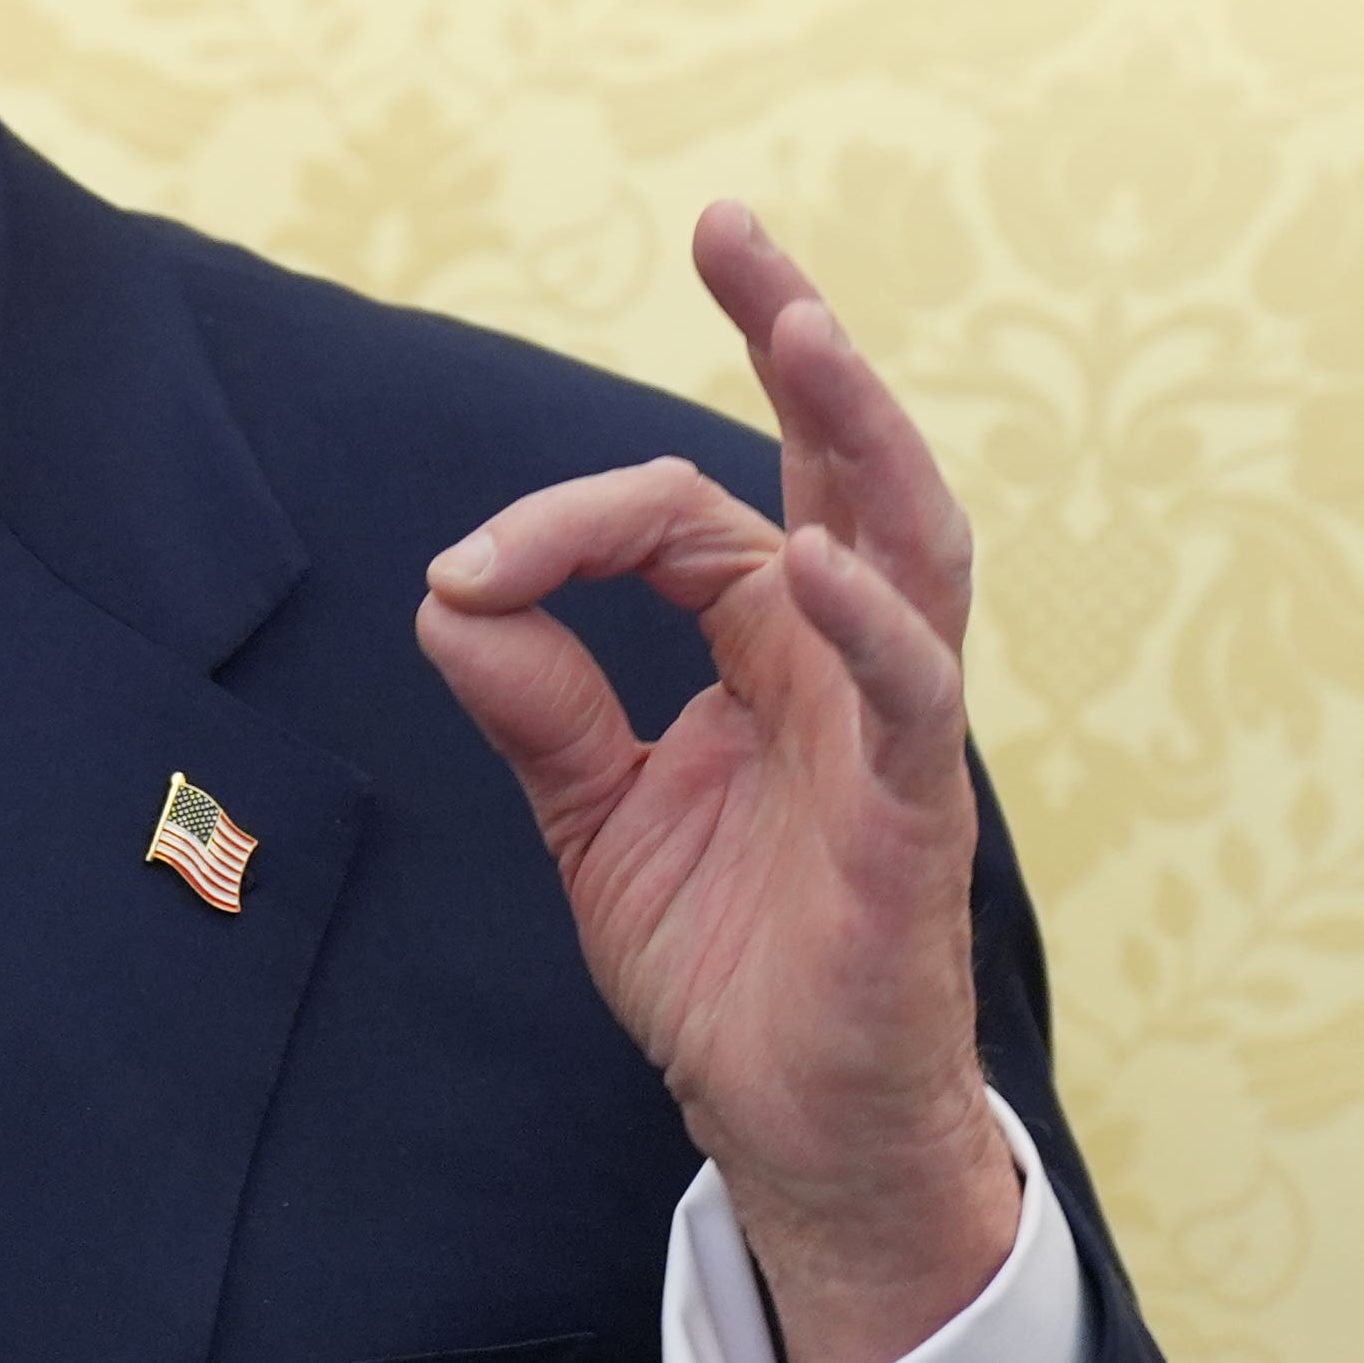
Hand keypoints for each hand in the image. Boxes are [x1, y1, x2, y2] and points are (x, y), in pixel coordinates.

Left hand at [417, 204, 1015, 1362]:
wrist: (790, 1130)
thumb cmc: (726, 970)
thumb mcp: (595, 820)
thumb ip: (536, 702)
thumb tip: (451, 595)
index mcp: (770, 650)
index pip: (678, 518)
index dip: (559, 527)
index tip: (461, 581)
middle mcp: (845, 664)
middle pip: (844, 468)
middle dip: (796, 338)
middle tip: (736, 232)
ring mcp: (894, 734)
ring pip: (907, 544)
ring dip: (858, 430)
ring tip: (802, 329)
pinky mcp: (912, 821)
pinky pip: (909, 698)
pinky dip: (868, 624)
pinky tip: (811, 566)